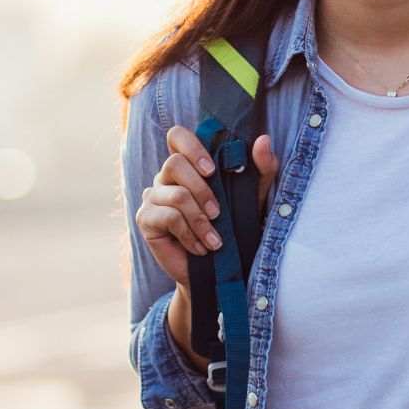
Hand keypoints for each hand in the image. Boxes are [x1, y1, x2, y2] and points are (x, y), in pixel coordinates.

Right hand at [135, 125, 278, 289]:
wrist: (219, 272)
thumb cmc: (235, 229)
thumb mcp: (255, 197)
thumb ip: (262, 168)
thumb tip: (263, 139)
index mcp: (189, 166)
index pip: (177, 136)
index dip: (191, 146)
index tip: (211, 169)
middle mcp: (166, 177)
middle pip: (173, 163)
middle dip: (201, 189)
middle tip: (218, 212)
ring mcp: (153, 197)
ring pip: (175, 194)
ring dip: (199, 219)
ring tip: (214, 240)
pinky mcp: (145, 219)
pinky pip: (168, 217)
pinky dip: (189, 234)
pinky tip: (199, 248)